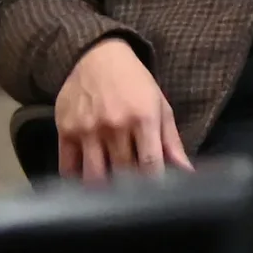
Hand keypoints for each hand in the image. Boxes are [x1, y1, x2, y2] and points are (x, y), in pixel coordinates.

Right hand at [55, 37, 191, 181]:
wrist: (97, 56)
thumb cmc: (135, 83)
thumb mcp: (160, 106)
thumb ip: (172, 142)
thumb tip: (187, 172)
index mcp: (143, 119)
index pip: (151, 164)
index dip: (154, 184)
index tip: (156, 195)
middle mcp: (114, 126)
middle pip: (123, 172)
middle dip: (130, 188)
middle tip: (134, 195)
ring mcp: (87, 130)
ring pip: (94, 176)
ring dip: (103, 189)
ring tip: (110, 195)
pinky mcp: (64, 131)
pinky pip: (67, 167)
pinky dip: (76, 181)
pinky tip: (85, 184)